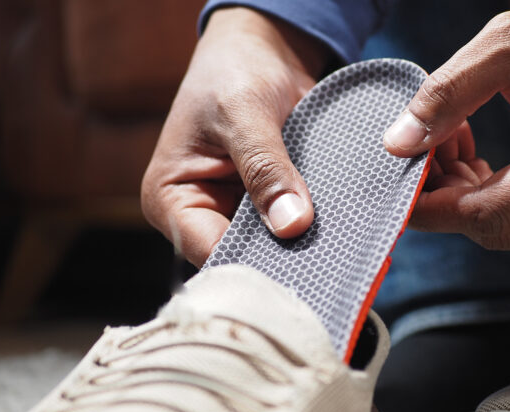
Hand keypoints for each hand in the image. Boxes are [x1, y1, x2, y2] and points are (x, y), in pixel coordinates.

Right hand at [141, 8, 326, 266]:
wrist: (262, 50)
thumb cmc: (234, 70)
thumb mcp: (244, 112)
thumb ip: (265, 167)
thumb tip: (292, 224)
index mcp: (169, 199)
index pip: (209, 252)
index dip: (253, 262)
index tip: (297, 261)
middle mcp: (199, 216)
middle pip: (242, 257)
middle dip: (281, 258)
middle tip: (326, 258)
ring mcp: (235, 214)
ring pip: (270, 249)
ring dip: (302, 245)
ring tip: (338, 246)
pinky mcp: (267, 208)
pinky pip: (291, 230)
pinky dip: (314, 230)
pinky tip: (340, 232)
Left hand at [384, 0, 509, 248]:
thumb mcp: (505, 45)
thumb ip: (446, 94)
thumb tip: (398, 146)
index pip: (490, 213)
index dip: (433, 207)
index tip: (395, 185)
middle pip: (496, 229)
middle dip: (446, 200)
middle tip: (425, 151)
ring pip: (505, 230)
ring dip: (464, 199)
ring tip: (453, 145)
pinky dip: (486, 200)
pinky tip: (473, 164)